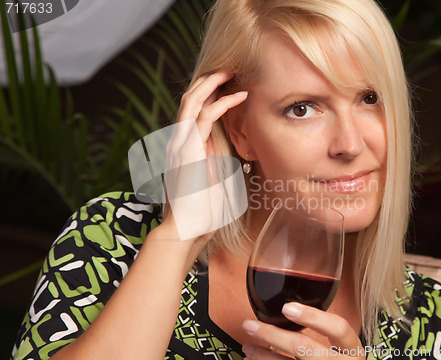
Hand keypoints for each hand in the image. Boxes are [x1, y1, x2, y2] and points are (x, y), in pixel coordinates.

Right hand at [160, 72, 247, 241]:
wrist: (185, 231)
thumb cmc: (201, 213)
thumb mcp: (215, 181)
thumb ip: (220, 162)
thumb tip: (236, 150)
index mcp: (185, 148)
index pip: (192, 111)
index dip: (208, 94)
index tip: (229, 84)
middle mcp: (179, 142)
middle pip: (189, 99)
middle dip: (208, 81)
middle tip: (228, 69)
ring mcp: (180, 144)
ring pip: (192, 100)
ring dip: (212, 82)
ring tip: (231, 71)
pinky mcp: (188, 150)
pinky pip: (203, 116)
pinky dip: (222, 102)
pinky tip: (240, 96)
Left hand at [241, 302, 364, 358]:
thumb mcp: (341, 348)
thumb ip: (324, 332)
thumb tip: (288, 308)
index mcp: (352, 349)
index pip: (339, 328)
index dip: (313, 317)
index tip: (287, 308)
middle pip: (304, 347)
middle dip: (272, 335)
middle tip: (250, 325)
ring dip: (263, 355)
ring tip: (248, 347)